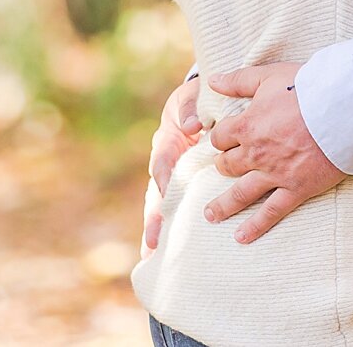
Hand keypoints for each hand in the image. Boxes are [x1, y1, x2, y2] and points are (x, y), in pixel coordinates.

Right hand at [143, 74, 203, 252]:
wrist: (201, 100)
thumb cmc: (198, 99)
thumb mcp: (193, 97)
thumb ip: (191, 108)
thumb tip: (192, 126)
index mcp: (167, 140)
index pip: (163, 162)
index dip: (165, 179)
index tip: (167, 196)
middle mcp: (164, 161)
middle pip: (156, 193)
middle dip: (154, 217)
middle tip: (152, 243)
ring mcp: (170, 175)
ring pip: (161, 204)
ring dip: (158, 228)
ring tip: (152, 254)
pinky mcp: (181, 183)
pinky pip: (176, 205)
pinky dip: (171, 225)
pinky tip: (168, 248)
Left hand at [202, 63, 346, 243]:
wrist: (342, 106)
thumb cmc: (307, 86)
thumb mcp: (268, 76)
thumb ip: (237, 80)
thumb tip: (212, 81)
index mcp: (247, 125)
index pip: (220, 137)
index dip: (220, 137)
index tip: (224, 139)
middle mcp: (256, 153)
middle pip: (227, 165)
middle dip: (222, 166)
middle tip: (222, 169)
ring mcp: (275, 174)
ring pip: (241, 193)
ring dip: (223, 205)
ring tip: (210, 215)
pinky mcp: (296, 188)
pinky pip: (271, 212)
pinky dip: (255, 226)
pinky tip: (241, 237)